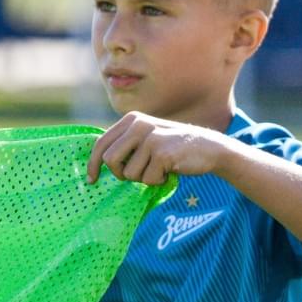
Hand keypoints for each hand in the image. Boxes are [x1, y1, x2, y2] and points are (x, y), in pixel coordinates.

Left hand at [87, 112, 230, 184]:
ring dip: (144, 178)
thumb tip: (98, 159)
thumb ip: (126, 143)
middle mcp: (138, 125)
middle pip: (110, 160)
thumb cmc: (174, 148)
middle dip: (121, 174)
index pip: (101, 143)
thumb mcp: (147, 137)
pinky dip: (158, 181)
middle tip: (138, 175)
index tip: (92, 180)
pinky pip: (148, 179)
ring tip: (160, 169)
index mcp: (131, 119)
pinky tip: (170, 171)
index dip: (93, 164)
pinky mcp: (162, 153)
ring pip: (130, 174)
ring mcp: (150, 138)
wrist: (209, 148)